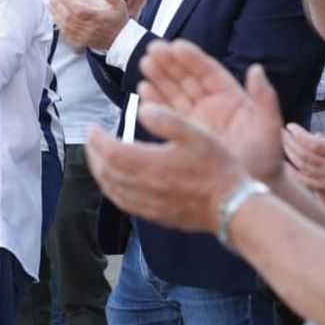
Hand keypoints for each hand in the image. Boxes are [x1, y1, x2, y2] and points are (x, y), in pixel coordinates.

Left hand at [85, 103, 248, 235]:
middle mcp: (144, 186)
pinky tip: (115, 183)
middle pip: (105, 170)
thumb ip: (168, 120)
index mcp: (152, 164)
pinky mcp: (154, 215)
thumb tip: (142, 109)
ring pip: (111, 189)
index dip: (96, 138)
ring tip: (98, 158)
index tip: (92, 126)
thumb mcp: (198, 134)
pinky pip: (123, 203)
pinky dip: (111, 190)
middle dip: (93, 153)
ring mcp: (148, 204)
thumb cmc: (218, 169)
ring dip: (100, 172)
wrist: (232, 206)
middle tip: (92, 139)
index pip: (110, 151)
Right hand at [133, 39, 285, 182]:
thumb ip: (265, 98)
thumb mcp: (269, 127)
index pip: (209, 72)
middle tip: (153, 48)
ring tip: (144, 62)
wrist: (249, 190)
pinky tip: (143, 89)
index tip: (176, 45)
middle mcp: (212, 104)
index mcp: (231, 98)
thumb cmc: (265, 158)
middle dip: (171, 63)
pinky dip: (155, 101)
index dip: (193, 58)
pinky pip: (168, 113)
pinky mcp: (185, 133)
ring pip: (175, 92)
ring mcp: (197, 118)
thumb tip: (257, 69)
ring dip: (160, 77)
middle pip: (188, 78)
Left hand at [282, 119, 324, 221]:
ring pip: (303, 166)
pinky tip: (285, 165)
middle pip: (304, 154)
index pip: (313, 143)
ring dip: (290, 153)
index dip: (299, 135)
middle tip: (281, 130)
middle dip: (290, 141)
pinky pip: (306, 181)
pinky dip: (294, 173)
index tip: (291, 125)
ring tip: (282, 142)